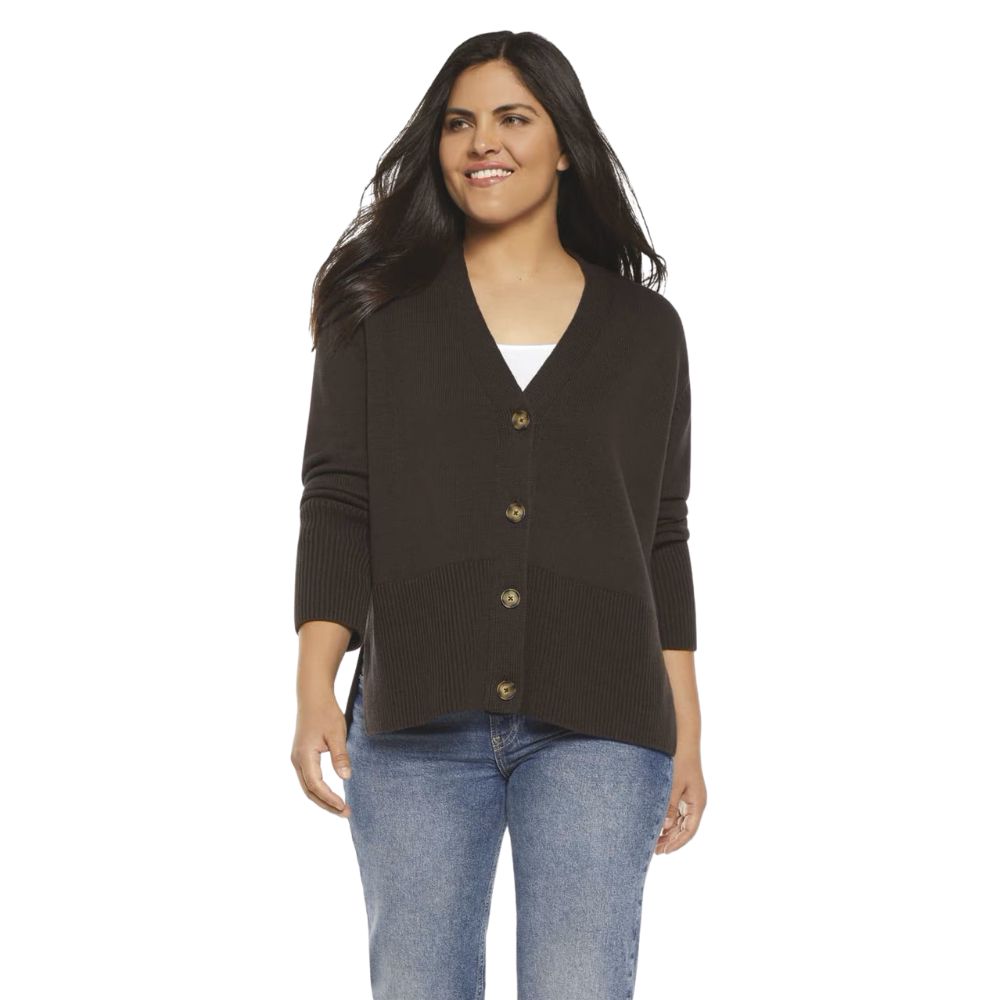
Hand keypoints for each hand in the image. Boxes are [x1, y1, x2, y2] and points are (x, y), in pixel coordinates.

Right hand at [290, 691, 352, 817]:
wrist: (313, 697)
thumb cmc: (326, 713)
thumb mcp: (337, 733)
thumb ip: (340, 756)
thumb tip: (346, 778)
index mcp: (304, 756)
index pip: (316, 785)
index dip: (330, 799)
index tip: (344, 807)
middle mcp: (297, 760)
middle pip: (310, 791)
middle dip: (326, 805)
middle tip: (346, 813)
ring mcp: (297, 759)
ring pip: (308, 787)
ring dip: (322, 799)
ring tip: (340, 808)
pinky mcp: (301, 756)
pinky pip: (308, 779)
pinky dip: (319, 790)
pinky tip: (331, 795)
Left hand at [654, 750, 705, 854]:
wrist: (683, 742)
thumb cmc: (680, 762)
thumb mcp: (673, 785)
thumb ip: (670, 806)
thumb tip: (666, 827)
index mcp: (698, 804)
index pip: (689, 831)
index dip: (677, 843)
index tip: (664, 851)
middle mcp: (696, 803)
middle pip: (685, 829)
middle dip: (672, 840)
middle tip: (655, 851)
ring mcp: (691, 799)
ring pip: (681, 822)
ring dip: (670, 832)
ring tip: (654, 842)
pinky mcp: (684, 793)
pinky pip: (678, 813)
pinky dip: (669, 822)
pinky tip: (658, 827)